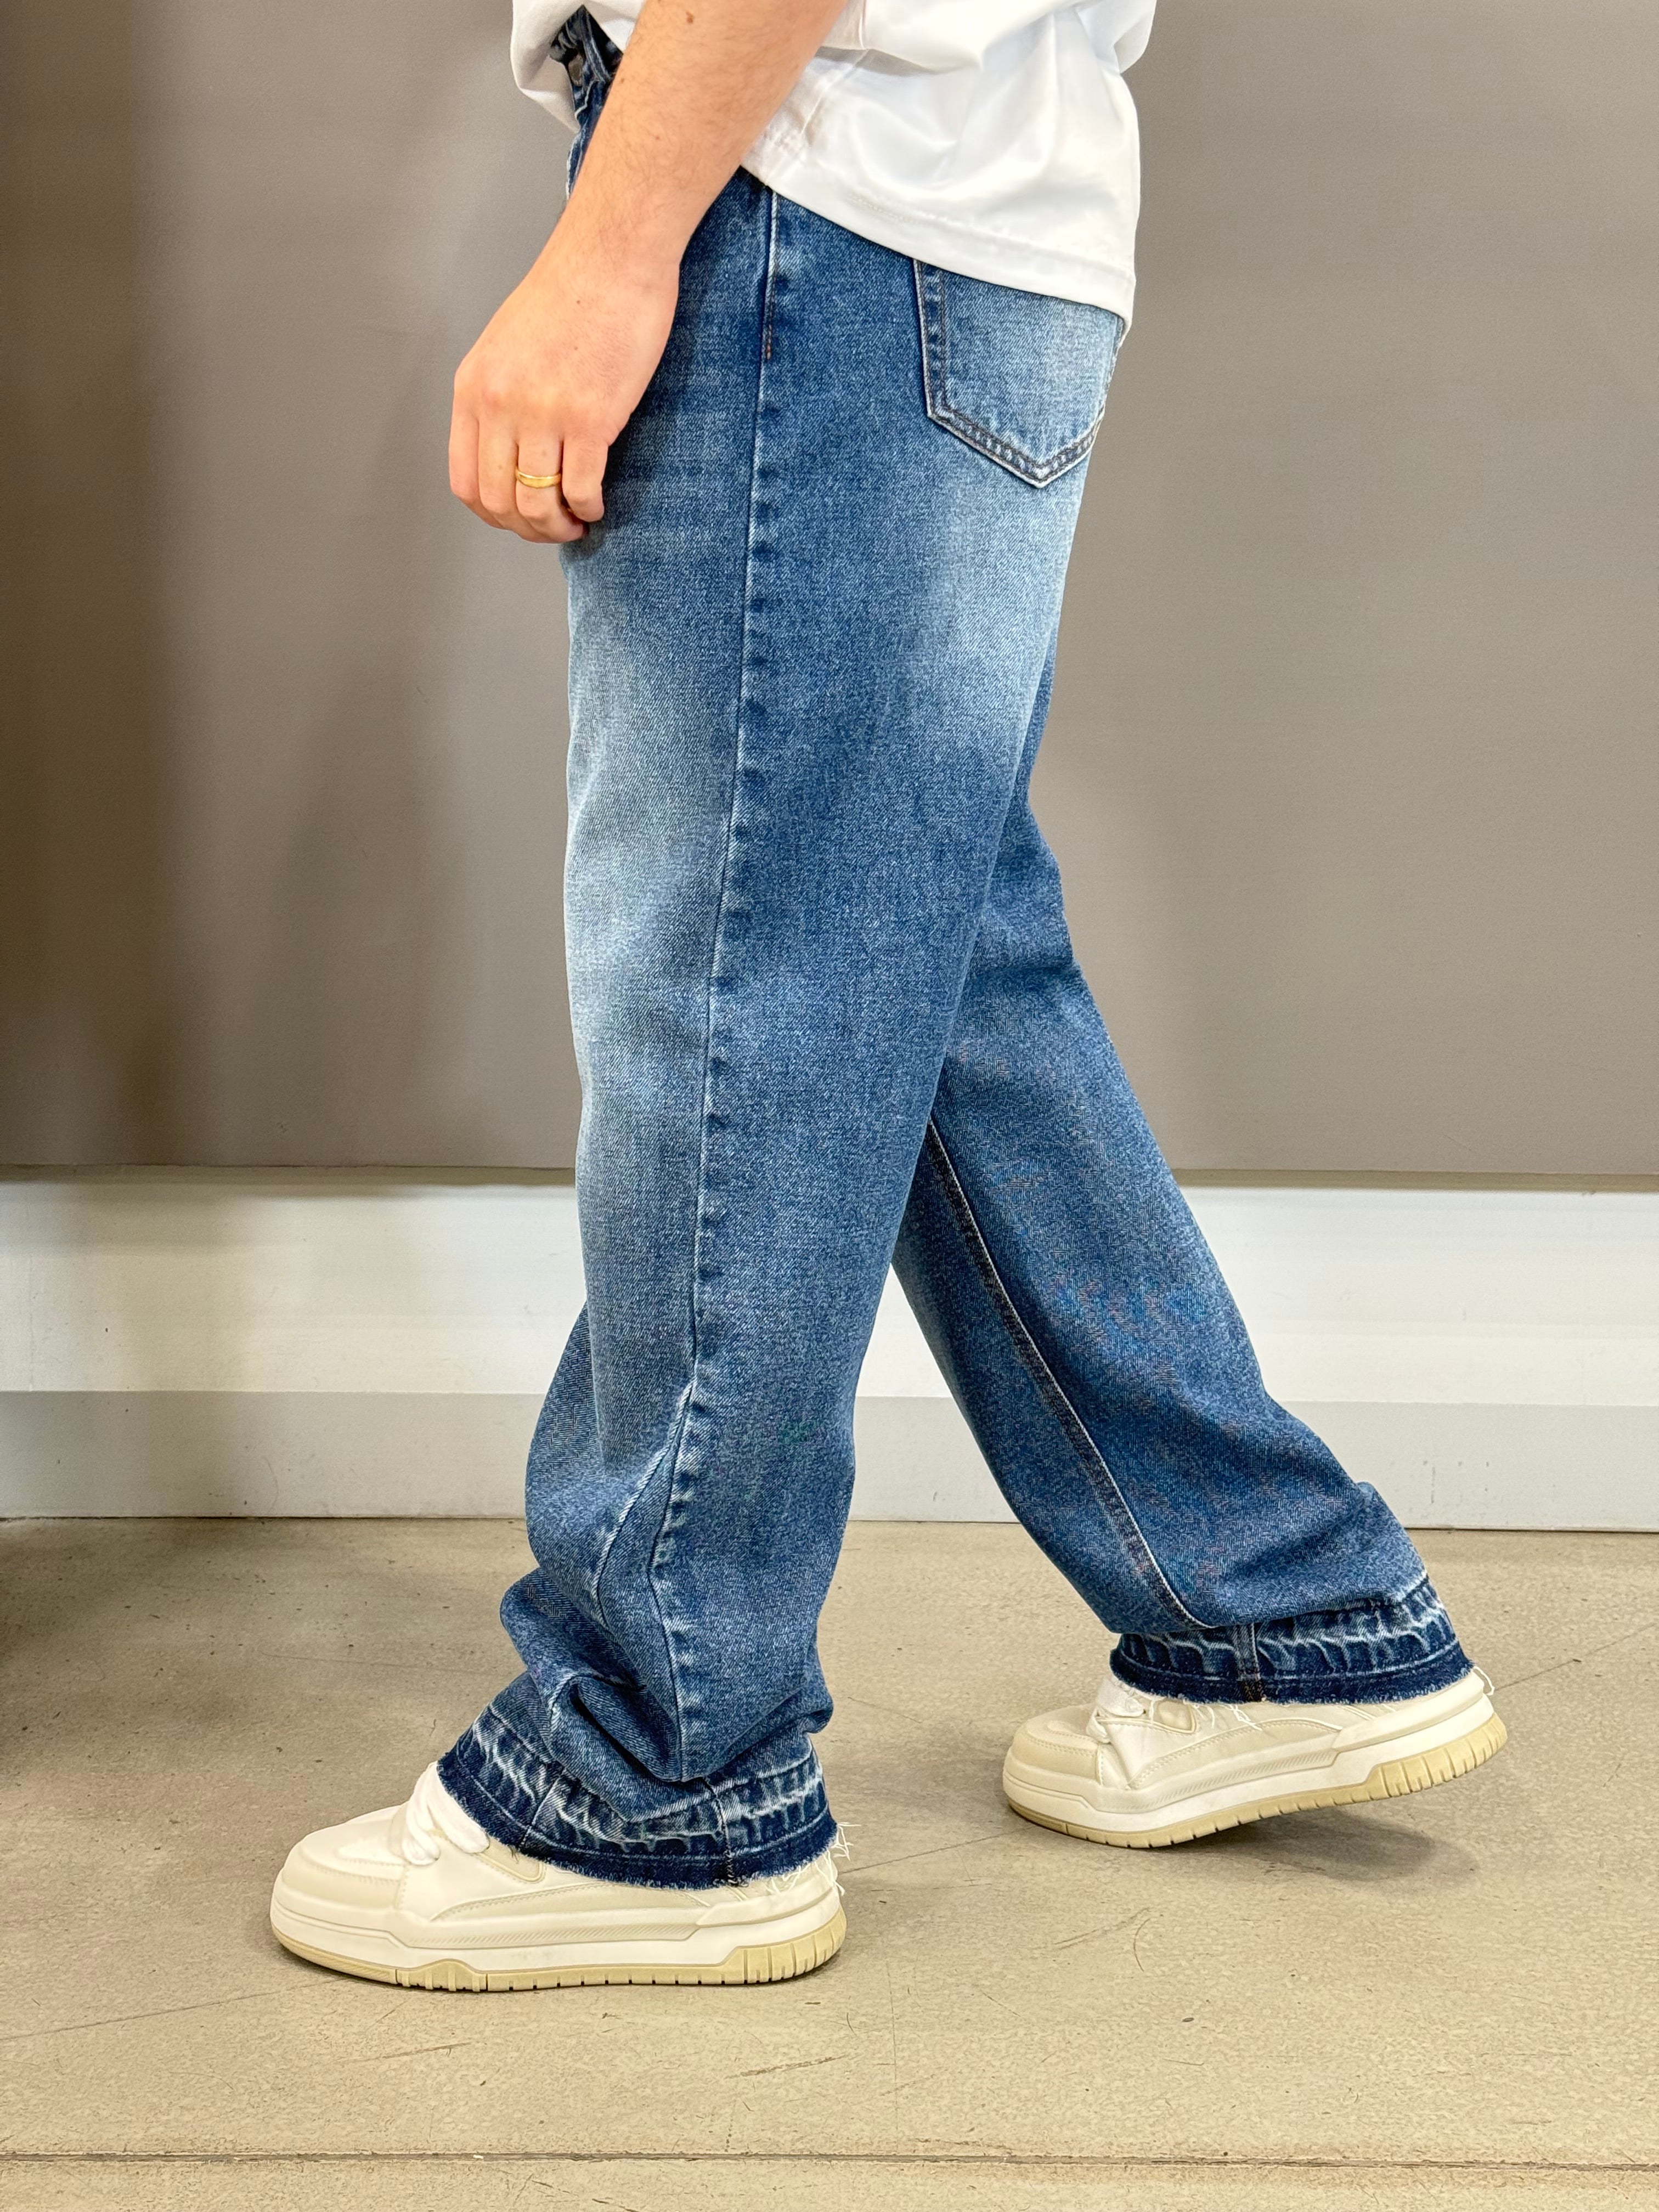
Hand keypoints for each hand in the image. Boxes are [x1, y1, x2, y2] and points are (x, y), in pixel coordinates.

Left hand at [448, 221, 678, 544]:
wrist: (610, 255)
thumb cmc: (570, 295)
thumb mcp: (508, 346)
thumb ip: (500, 397)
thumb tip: (511, 452)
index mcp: (474, 388)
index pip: (466, 482)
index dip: (493, 515)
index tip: (521, 517)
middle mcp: (500, 404)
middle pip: (499, 502)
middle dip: (529, 529)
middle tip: (556, 527)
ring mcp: (543, 413)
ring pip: (537, 505)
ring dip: (559, 527)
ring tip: (578, 520)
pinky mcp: (589, 417)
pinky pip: (580, 490)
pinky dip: (589, 509)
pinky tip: (599, 504)